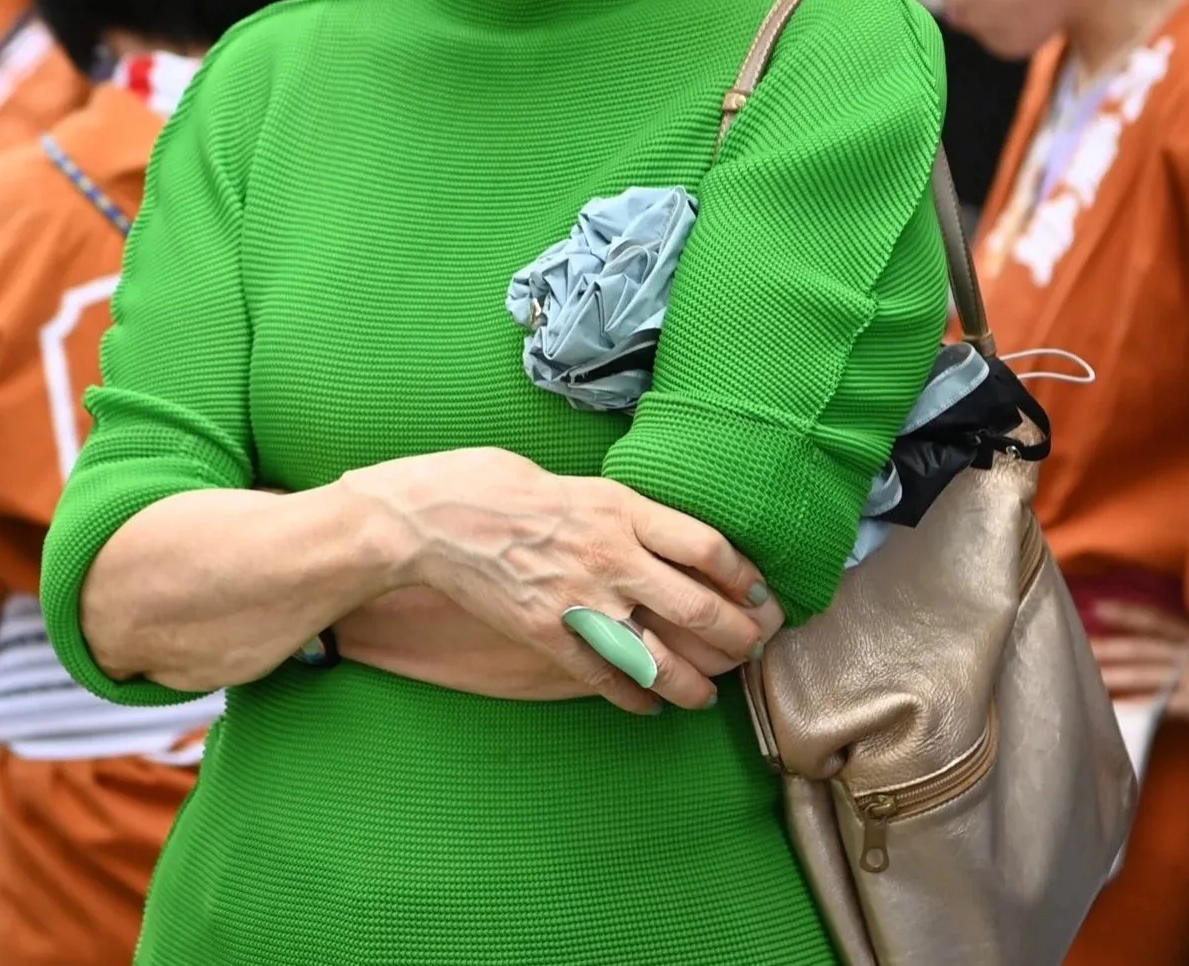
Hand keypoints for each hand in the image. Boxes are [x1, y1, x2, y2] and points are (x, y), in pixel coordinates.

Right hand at [342, 448, 782, 715]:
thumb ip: (621, 510)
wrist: (428, 519)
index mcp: (620, 509)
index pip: (709, 549)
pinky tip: (651, 708)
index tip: (760, 593)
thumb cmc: (494, 483)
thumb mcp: (575, 480)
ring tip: (709, 692)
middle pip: (699, 609)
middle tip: (753, 648)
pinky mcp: (548, 636)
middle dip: (739, 638)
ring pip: (660, 659)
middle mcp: (610, 557)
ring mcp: (579, 602)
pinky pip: (606, 680)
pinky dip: (637, 701)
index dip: (746, 578)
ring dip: (696, 684)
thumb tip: (662, 533)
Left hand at [1090, 601, 1188, 720]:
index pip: (1156, 622)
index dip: (1128, 614)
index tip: (1099, 607)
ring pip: (1146, 675)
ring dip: (1115, 674)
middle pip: (1142, 648)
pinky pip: (1161, 706)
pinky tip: (1115, 709)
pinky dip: (1138, 707)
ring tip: (1086, 674)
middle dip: (1110, 647)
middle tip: (1077, 645)